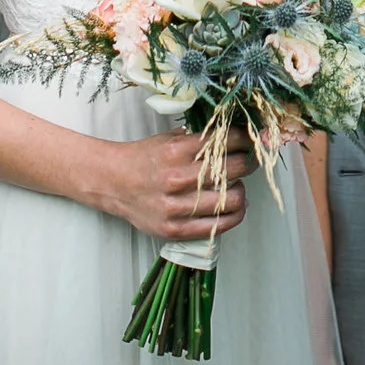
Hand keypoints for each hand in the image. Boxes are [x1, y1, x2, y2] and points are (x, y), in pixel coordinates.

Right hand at [94, 128, 253, 240]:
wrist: (112, 182)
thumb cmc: (144, 159)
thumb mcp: (169, 139)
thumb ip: (199, 138)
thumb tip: (237, 135)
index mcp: (176, 151)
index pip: (224, 142)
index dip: (245, 139)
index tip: (252, 139)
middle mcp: (176, 178)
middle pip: (232, 169)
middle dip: (248, 162)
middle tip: (251, 160)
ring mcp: (175, 207)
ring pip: (230, 200)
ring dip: (242, 190)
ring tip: (239, 185)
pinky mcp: (174, 229)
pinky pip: (217, 226)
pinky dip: (234, 216)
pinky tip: (236, 207)